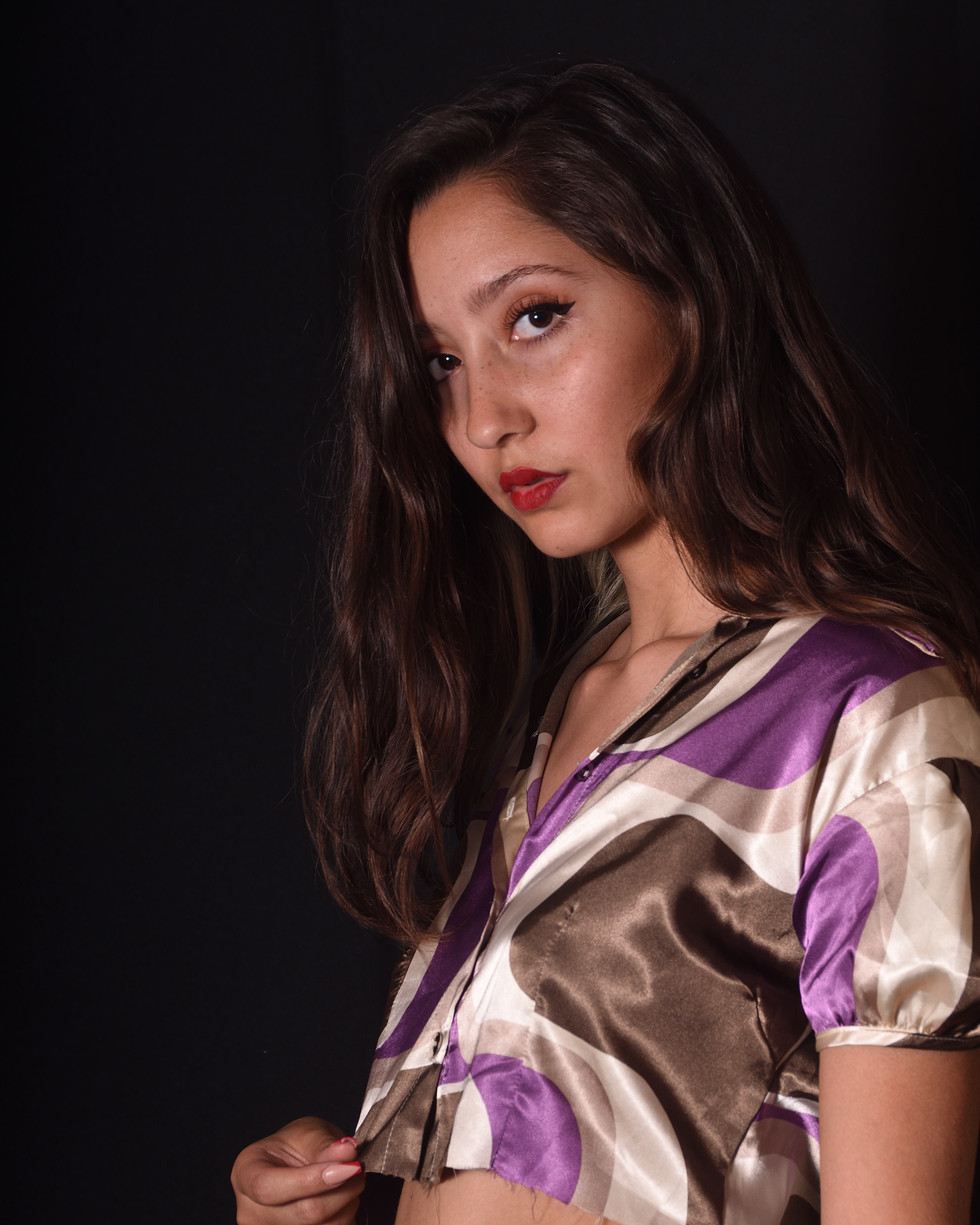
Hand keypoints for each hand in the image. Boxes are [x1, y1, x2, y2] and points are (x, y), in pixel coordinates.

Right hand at [232, 1116, 364, 1223]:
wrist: (296, 1164)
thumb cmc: (296, 1147)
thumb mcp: (308, 1132)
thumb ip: (325, 1145)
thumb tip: (347, 1154)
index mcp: (246, 1173)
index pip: (269, 1188)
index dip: (312, 1180)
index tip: (347, 1167)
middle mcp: (250, 1211)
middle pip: (303, 1214)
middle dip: (342, 1191)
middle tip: (357, 1169)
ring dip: (347, 1206)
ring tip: (348, 1183)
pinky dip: (344, 1219)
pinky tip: (342, 1203)